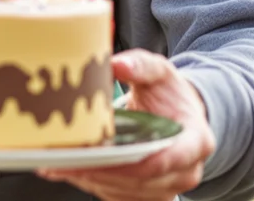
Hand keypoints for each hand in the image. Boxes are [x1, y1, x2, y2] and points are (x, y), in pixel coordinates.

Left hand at [37, 49, 214, 200]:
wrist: (179, 114)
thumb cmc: (170, 94)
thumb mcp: (159, 72)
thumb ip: (140, 65)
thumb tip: (118, 65)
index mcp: (195, 141)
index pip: (162, 160)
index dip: (126, 163)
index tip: (94, 156)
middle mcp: (186, 171)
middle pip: (138, 181)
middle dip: (98, 170)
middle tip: (62, 158)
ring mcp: (167, 187)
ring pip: (124, 192)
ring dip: (90, 179)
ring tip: (57, 162)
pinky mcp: (148, 196)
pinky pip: (117, 196)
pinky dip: (92, 183)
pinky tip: (68, 168)